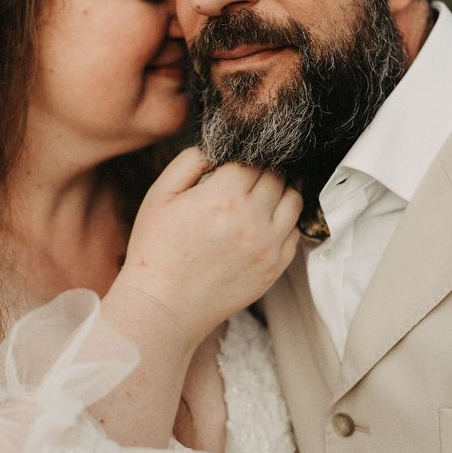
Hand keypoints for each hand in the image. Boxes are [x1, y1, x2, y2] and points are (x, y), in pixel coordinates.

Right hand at [116, 147, 301, 348]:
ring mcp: (269, 246)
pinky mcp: (275, 267)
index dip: (240, 157)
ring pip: (294, 200)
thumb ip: (190, 161)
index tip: (229, 166)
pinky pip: (295, 231)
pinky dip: (284, 220)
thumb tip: (218, 147)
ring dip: (279, 191)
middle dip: (260, 170)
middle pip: (277, 175)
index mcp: (224, 197)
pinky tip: (261, 222)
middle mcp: (253, 220)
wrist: (163, 306)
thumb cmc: (156, 250)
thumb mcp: (160, 194)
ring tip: (256, 197)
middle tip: (241, 180)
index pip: (252, 158)